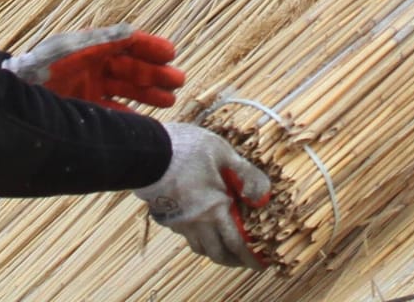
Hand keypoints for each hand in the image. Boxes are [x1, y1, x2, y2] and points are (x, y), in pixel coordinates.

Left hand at [5, 23, 184, 108]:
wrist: (12, 98)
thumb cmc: (40, 69)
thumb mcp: (71, 50)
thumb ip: (101, 42)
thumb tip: (131, 32)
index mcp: (90, 48)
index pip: (126, 43)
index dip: (150, 47)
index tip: (171, 53)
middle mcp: (90, 67)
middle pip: (130, 68)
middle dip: (155, 73)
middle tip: (179, 81)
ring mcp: (86, 88)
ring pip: (125, 90)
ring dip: (148, 93)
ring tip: (170, 100)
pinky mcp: (80, 110)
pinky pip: (110, 111)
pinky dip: (127, 114)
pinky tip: (143, 120)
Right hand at [135, 123, 271, 268]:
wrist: (148, 151)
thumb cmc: (188, 149)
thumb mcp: (224, 154)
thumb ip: (246, 175)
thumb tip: (265, 194)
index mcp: (216, 209)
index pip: (237, 244)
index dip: (251, 258)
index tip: (261, 264)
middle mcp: (198, 222)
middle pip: (218, 253)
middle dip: (234, 261)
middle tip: (245, 260)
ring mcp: (180, 222)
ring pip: (199, 247)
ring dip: (215, 251)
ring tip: (225, 247)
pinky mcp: (165, 217)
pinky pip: (185, 235)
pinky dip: (198, 237)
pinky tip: (202, 227)